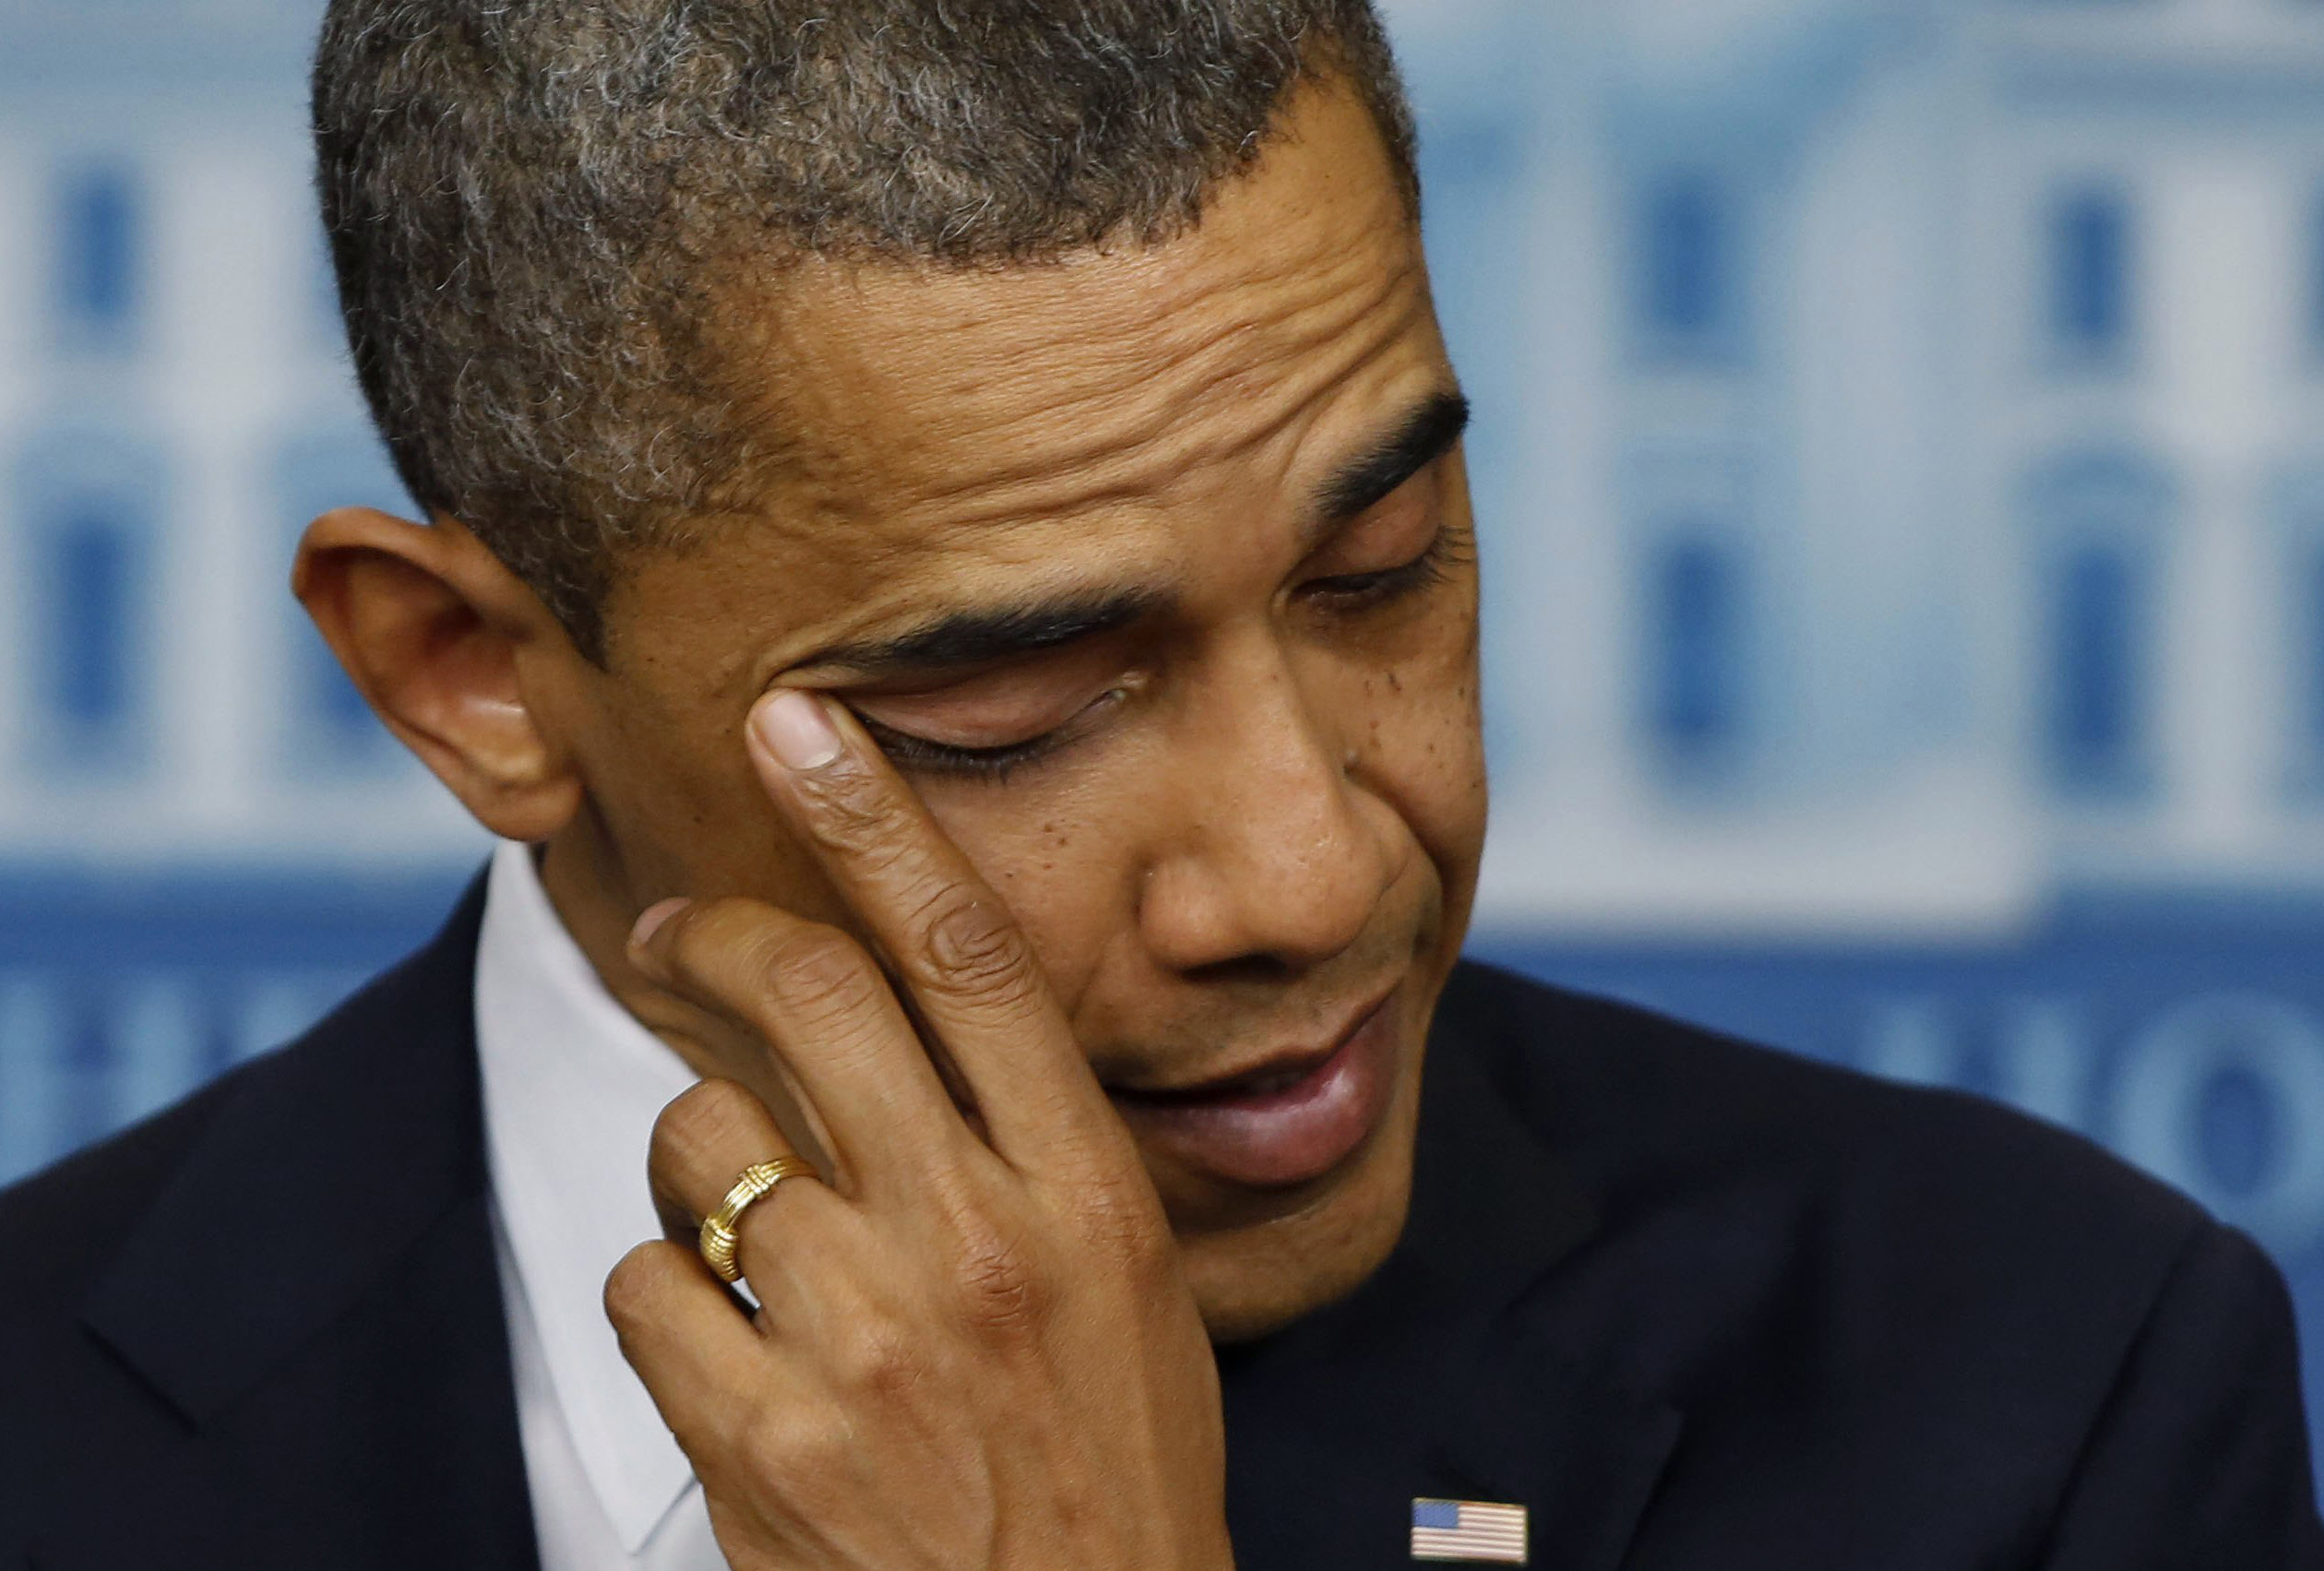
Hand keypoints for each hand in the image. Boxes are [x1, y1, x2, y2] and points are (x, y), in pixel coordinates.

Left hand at [603, 689, 1232, 1570]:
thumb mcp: (1134, 1292)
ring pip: (703, 1139)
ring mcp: (864, 1341)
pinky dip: (664, 1288)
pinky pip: (646, 1282)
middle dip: (722, 936)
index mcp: (1087, 1195)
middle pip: (815, 998)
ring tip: (740, 1219)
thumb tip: (919, 1029)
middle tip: (679, 932)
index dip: (875, 818)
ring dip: (697, 1153)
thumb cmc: (1114, 1470)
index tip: (804, 725)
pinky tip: (722, 1340)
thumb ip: (1043, 1155)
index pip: (971, 953)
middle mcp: (978, 1244)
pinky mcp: (764, 1440)